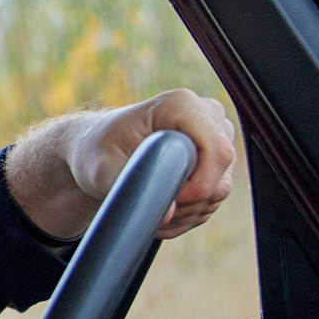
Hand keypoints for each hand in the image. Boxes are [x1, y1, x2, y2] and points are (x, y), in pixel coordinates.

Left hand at [7, 88, 236, 240]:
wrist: (97, 150)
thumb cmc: (96, 153)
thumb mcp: (101, 170)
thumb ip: (132, 189)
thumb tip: (172, 213)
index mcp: (180, 106)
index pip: (217, 151)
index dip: (201, 185)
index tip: (170, 202)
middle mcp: (205, 114)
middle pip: (221, 173)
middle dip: (189, 202)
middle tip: (153, 210)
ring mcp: (214, 135)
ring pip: (219, 189)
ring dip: (187, 211)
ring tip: (151, 211)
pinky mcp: (214, 157)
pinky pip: (214, 196)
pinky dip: (189, 212)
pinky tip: (161, 210)